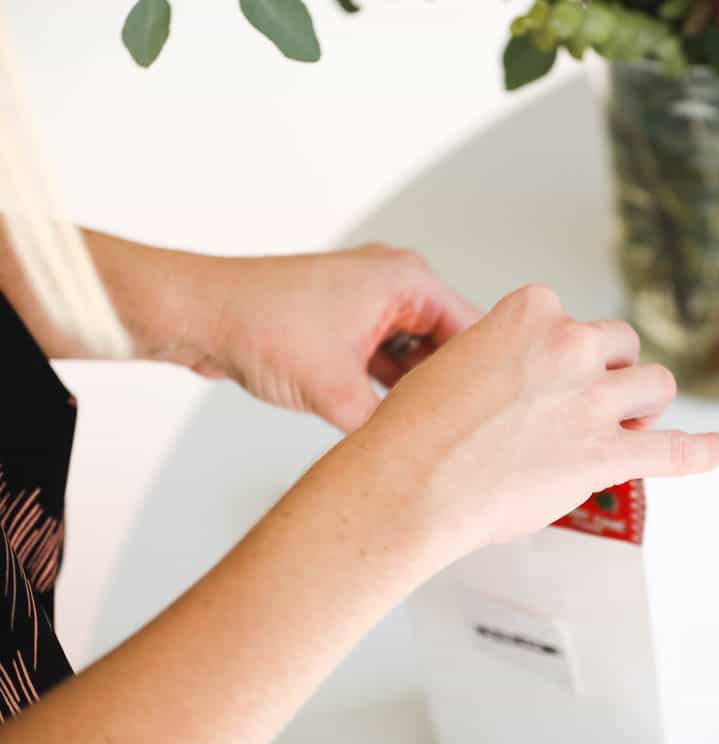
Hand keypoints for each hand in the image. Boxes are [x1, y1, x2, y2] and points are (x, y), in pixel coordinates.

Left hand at [197, 243, 478, 431]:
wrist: (196, 312)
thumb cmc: (257, 324)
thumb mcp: (336, 390)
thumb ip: (387, 426)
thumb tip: (419, 459)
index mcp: (408, 279)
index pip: (475, 330)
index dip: (485, 376)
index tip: (492, 418)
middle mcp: (394, 283)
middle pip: (448, 344)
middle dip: (447, 386)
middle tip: (458, 433)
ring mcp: (369, 301)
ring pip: (415, 354)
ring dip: (414, 390)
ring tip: (424, 430)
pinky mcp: (345, 321)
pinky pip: (386, 357)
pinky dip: (388, 385)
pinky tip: (390, 419)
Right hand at [348, 284, 718, 556]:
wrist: (407, 484)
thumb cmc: (414, 433)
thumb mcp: (454, 364)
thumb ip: (503, 360)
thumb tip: (526, 385)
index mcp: (531, 312)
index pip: (572, 318)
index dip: (565, 353)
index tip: (546, 379)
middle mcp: (569, 346)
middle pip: (623, 345)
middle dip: (612, 372)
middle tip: (591, 403)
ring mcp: (592, 400)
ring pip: (657, 384)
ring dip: (645, 404)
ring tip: (630, 425)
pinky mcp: (606, 454)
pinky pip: (674, 450)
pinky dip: (699, 451)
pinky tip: (715, 451)